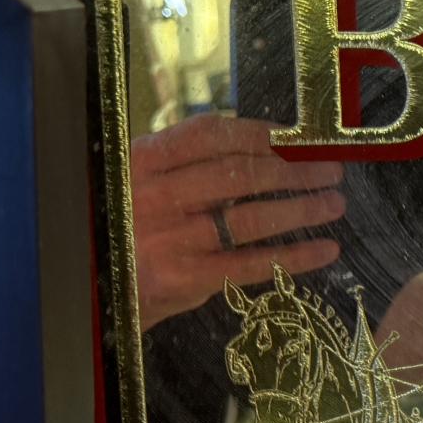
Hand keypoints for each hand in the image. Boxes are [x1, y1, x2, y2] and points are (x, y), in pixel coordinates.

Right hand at [129, 113, 345, 329]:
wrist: (89, 289)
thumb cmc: (125, 227)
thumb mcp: (137, 183)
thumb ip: (185, 166)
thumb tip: (262, 152)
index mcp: (141, 162)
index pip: (210, 136)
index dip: (262, 133)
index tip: (300, 136)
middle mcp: (154, 197)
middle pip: (239, 175)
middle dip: (294, 170)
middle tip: (332, 170)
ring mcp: (169, 239)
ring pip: (250, 218)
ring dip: (301, 209)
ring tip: (334, 204)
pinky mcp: (184, 279)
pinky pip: (251, 264)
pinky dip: (294, 257)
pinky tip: (325, 250)